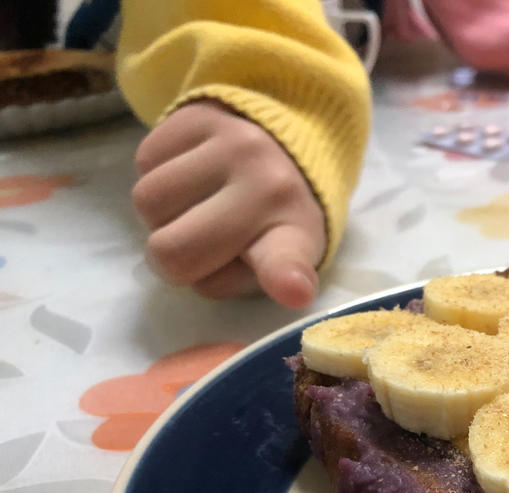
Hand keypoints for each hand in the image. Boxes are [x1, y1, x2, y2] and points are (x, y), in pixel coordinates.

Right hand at [131, 100, 324, 308]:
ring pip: (148, 202)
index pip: (286, 261)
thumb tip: (196, 272)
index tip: (294, 291)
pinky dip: (156, 176)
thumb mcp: (271, 262)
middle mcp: (268, 186)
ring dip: (161, 216)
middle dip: (171, 262)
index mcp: (294, 236)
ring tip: (195, 207)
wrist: (283, 145)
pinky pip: (143, 161)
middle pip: (173, 250)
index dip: (285, 278)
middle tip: (196, 248)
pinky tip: (190, 176)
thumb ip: (233, 281)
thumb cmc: (272, 221)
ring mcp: (234, 145)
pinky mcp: (200, 115)